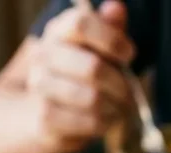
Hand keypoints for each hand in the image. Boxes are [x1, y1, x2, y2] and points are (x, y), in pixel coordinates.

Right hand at [27, 1, 134, 151]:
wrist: (41, 112)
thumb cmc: (77, 76)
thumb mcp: (95, 49)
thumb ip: (108, 29)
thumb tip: (116, 8)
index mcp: (58, 32)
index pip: (80, 24)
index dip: (111, 39)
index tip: (128, 55)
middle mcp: (44, 56)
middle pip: (92, 67)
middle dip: (120, 84)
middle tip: (129, 92)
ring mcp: (41, 88)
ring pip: (93, 99)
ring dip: (114, 106)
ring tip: (118, 108)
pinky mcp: (45, 119)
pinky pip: (88, 122)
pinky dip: (104, 123)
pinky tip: (105, 120)